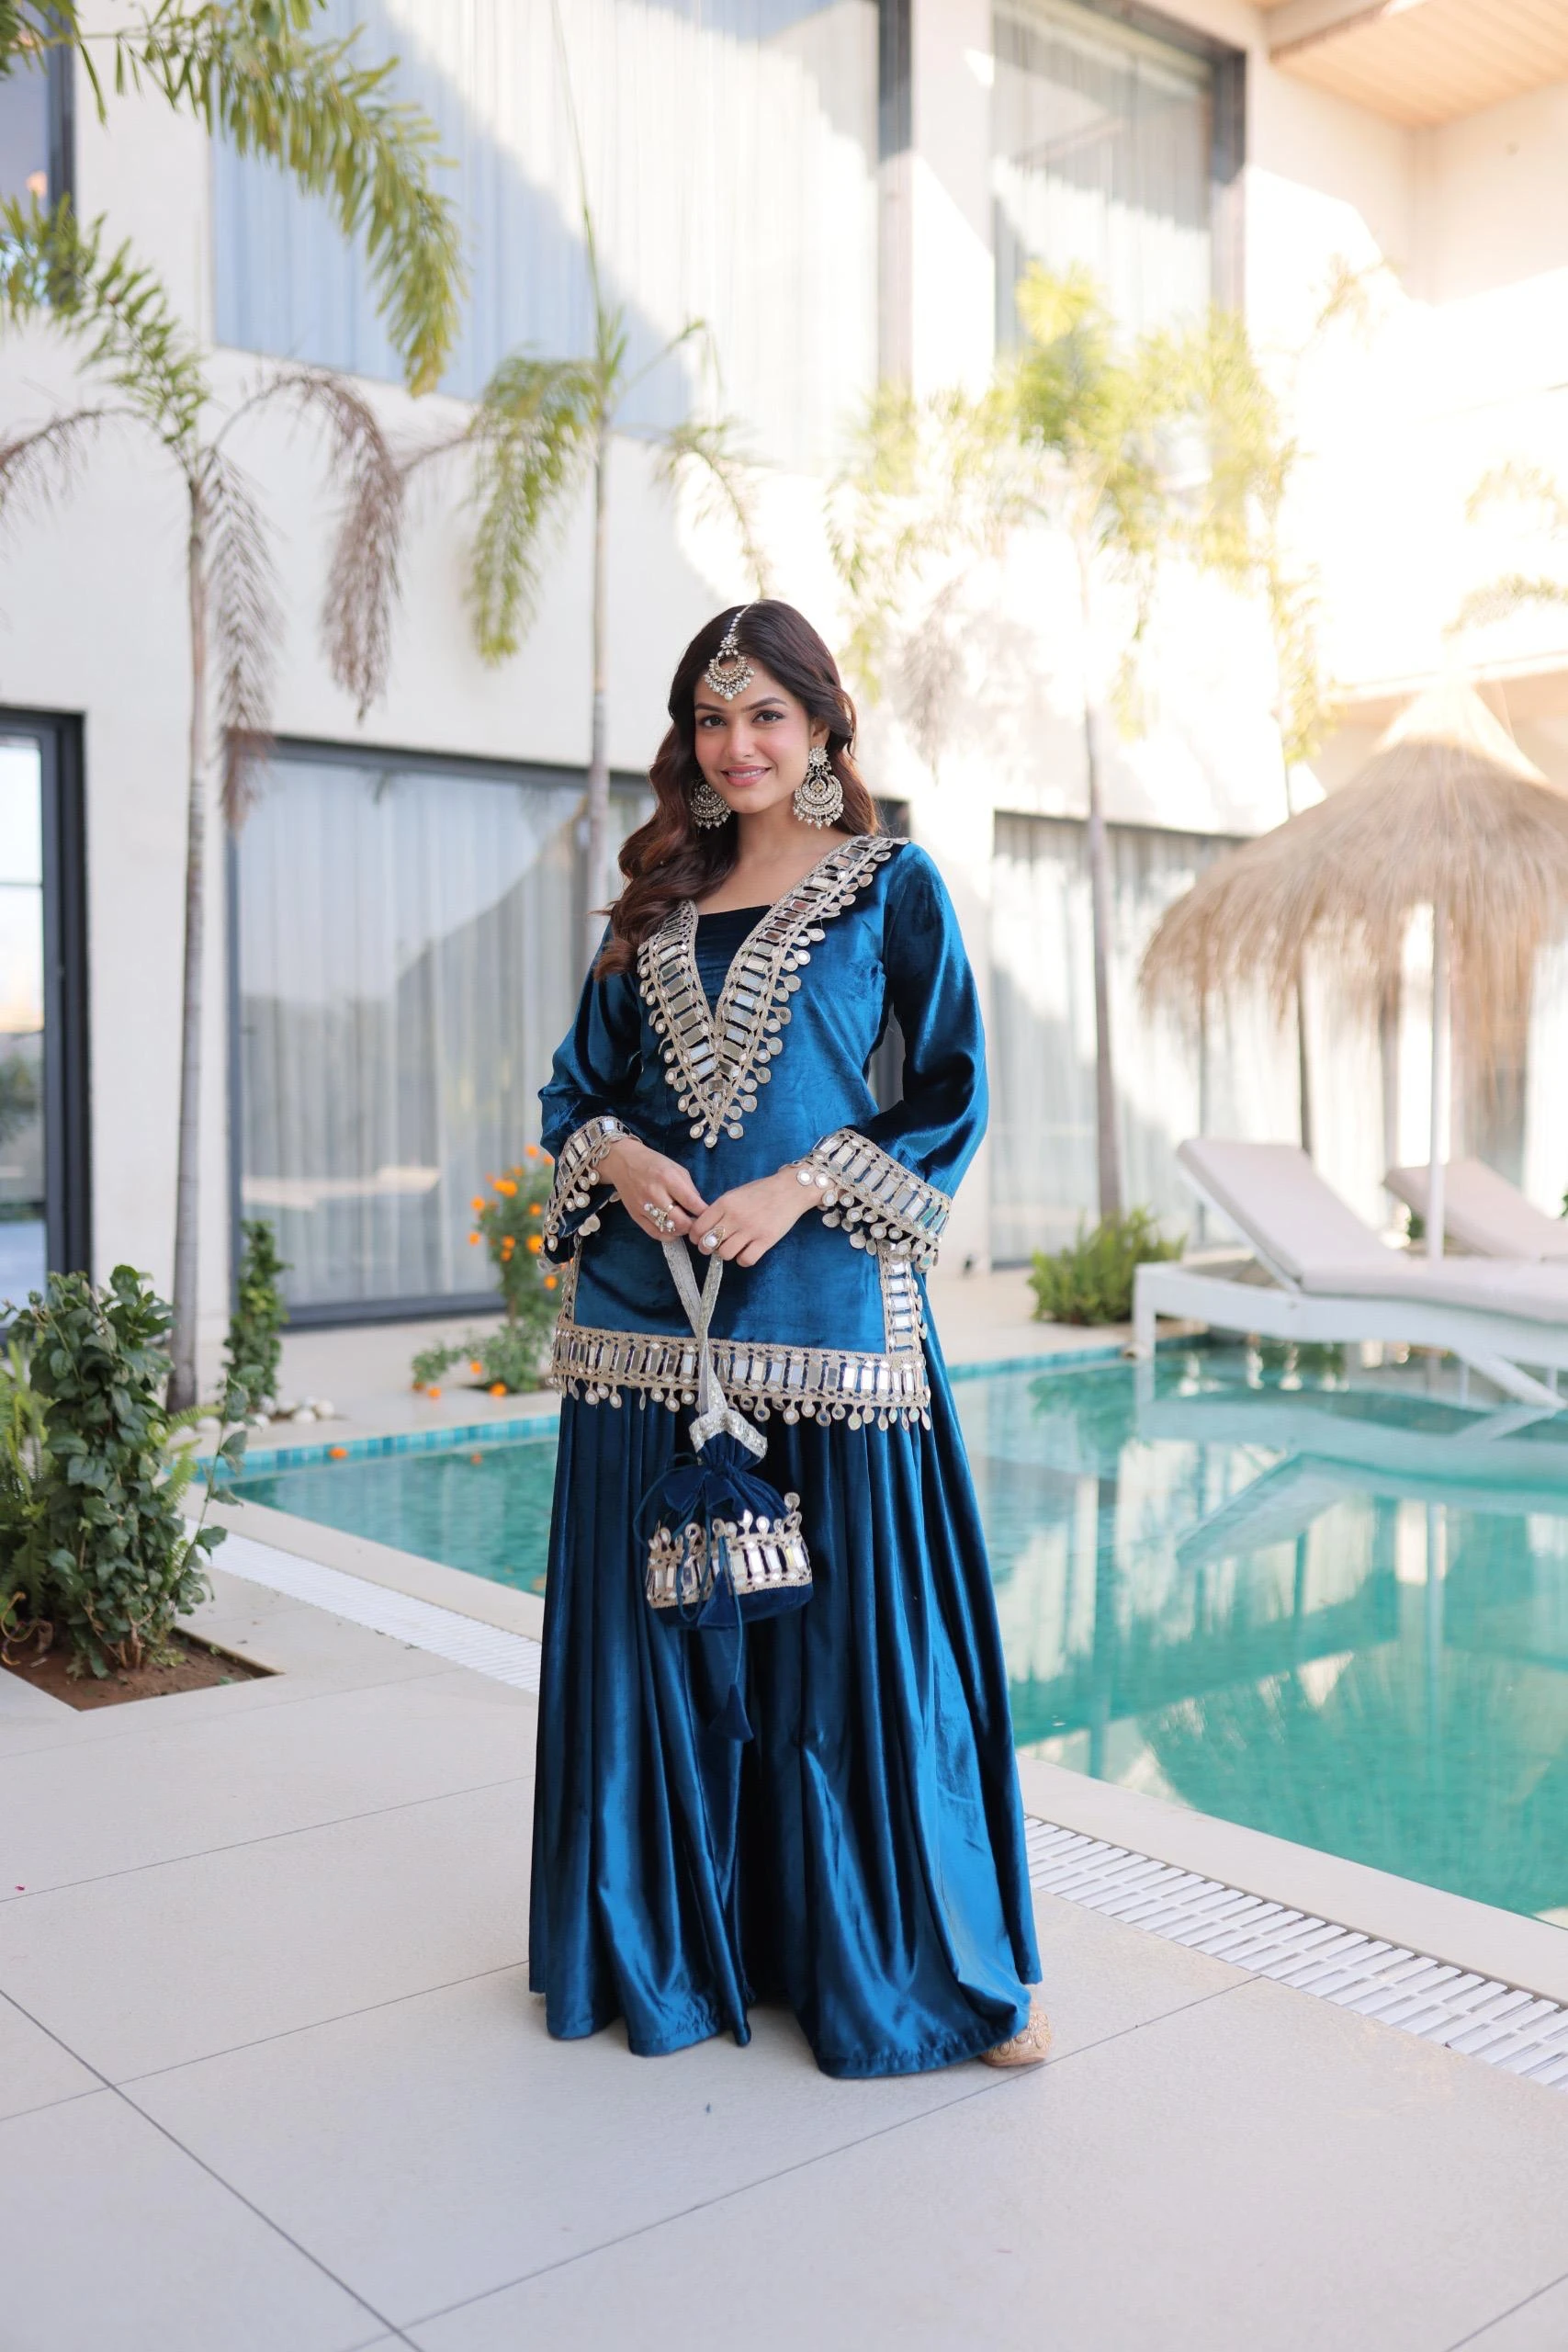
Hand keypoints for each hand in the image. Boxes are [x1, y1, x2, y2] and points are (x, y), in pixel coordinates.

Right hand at [598, 1137, 707, 1240]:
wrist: (623, 1162)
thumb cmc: (654, 1163)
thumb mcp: (677, 1169)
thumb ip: (690, 1189)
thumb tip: (700, 1208)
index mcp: (668, 1179)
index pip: (692, 1203)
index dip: (704, 1213)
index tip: (710, 1216)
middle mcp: (655, 1194)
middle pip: (680, 1222)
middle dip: (693, 1226)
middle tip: (697, 1223)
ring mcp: (643, 1206)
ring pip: (668, 1230)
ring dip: (681, 1231)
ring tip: (685, 1225)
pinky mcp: (635, 1215)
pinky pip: (655, 1233)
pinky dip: (668, 1235)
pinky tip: (673, 1230)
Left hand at [694, 1168, 813, 1267]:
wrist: (790, 1189)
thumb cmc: (761, 1191)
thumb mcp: (735, 1194)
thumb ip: (719, 1209)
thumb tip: (703, 1227)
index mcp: (725, 1203)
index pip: (699, 1227)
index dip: (696, 1237)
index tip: (700, 1238)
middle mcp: (735, 1217)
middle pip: (709, 1243)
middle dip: (708, 1247)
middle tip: (715, 1246)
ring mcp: (750, 1230)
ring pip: (725, 1254)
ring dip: (726, 1253)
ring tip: (733, 1247)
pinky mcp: (766, 1240)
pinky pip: (745, 1260)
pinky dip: (743, 1260)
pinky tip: (747, 1252)